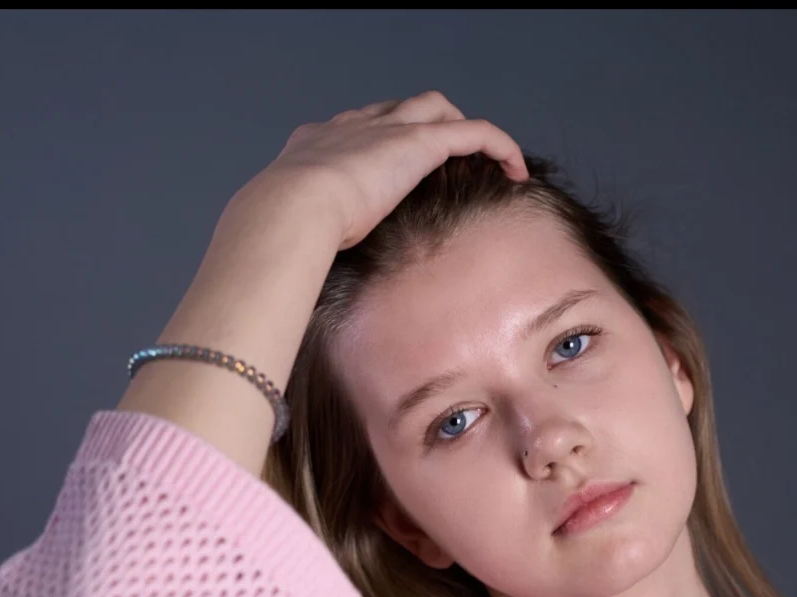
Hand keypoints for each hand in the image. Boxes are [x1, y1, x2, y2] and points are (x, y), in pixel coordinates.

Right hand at [228, 90, 528, 252]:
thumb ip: (300, 250)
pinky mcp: (419, 142)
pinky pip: (473, 132)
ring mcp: (387, 130)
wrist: (289, 208)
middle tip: (442, 160)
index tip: (392, 174)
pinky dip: (498, 145)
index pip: (355, 131)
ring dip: (460, 129)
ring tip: (481, 163)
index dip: (379, 145)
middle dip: (422, 127)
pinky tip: (515, 171)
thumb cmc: (282, 231)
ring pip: (436, 109)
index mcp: (318, 145)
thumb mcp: (289, 239)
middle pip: (396, 110)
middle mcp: (353, 128)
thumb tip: (296, 288)